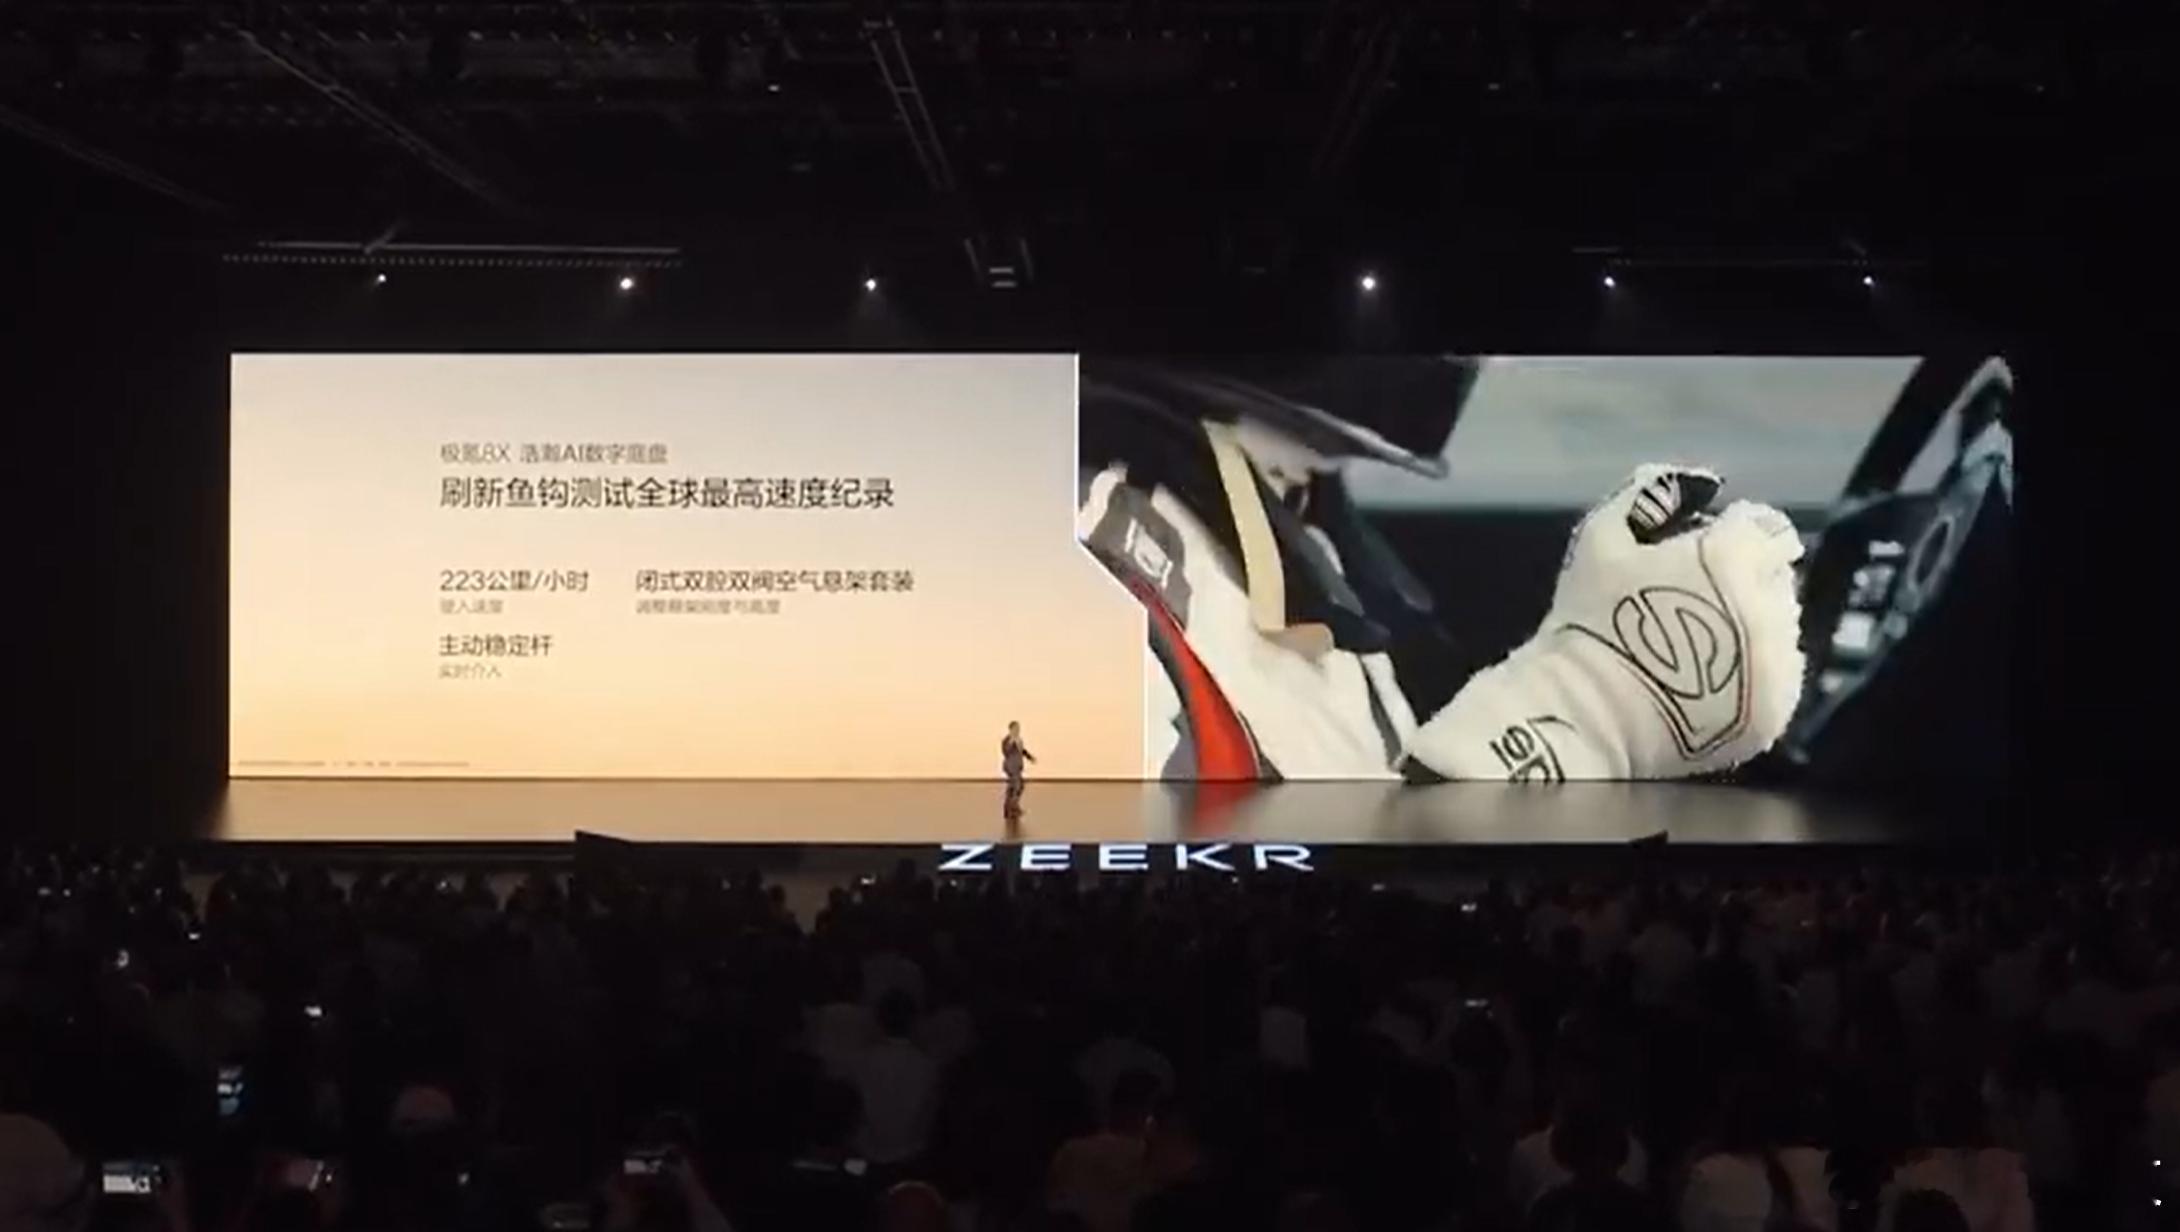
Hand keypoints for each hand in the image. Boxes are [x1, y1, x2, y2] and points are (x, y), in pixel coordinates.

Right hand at [1409, 465, 1804, 779]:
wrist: (1584, 714)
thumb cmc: (1589, 622)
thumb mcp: (1601, 538)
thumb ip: (1650, 493)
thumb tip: (1696, 482)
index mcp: (1732, 559)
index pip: (1764, 526)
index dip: (1730, 534)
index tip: (1698, 554)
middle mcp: (1767, 609)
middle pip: (1775, 575)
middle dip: (1743, 578)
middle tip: (1690, 602)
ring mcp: (1775, 664)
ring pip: (1781, 625)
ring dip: (1752, 624)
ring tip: (1696, 643)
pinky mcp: (1774, 710)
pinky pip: (1779, 675)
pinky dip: (1754, 671)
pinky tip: (1709, 677)